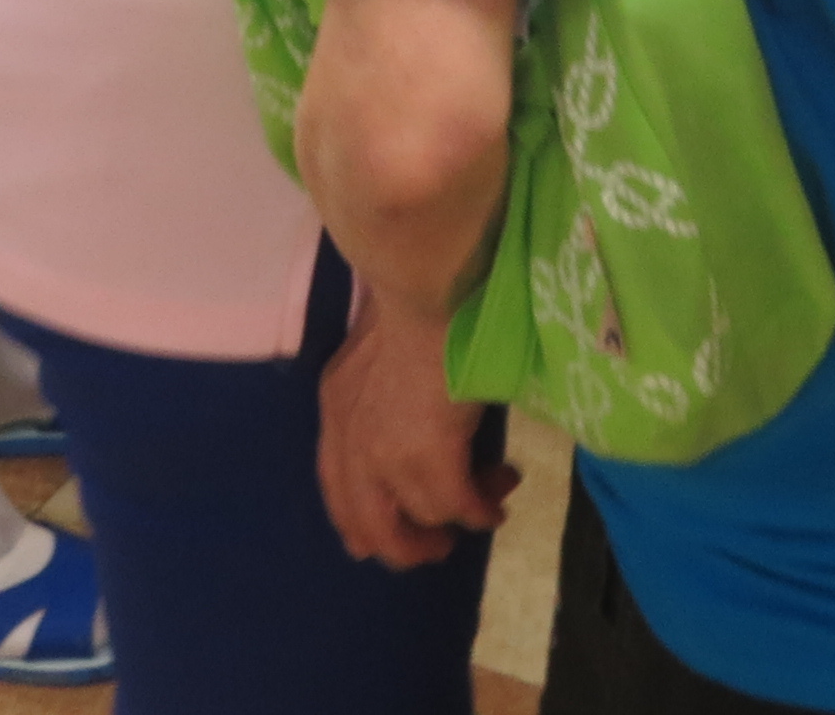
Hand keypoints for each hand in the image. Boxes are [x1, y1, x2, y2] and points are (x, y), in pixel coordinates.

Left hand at [315, 281, 512, 569]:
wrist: (428, 288)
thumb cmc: (414, 297)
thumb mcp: (380, 346)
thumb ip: (384, 384)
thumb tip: (413, 409)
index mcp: (337, 408)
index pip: (335, 487)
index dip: (359, 522)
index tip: (381, 540)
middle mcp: (352, 442)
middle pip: (369, 526)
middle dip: (406, 546)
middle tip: (441, 545)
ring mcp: (388, 456)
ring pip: (423, 516)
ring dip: (461, 515)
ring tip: (494, 492)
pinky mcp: (432, 459)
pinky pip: (460, 506)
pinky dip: (482, 510)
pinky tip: (499, 501)